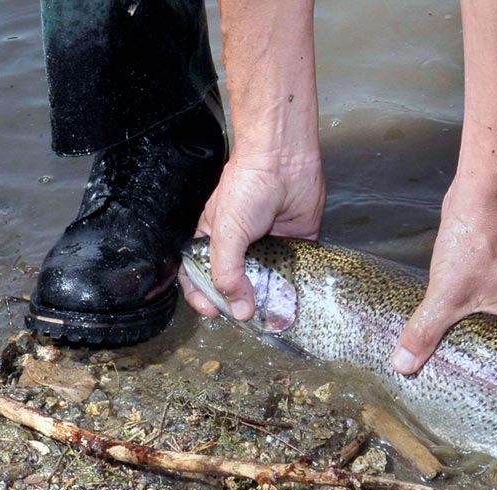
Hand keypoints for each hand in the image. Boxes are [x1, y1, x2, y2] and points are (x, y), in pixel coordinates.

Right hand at [179, 155, 324, 319]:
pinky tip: (295, 303)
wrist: (283, 162)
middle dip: (238, 305)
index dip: (203, 296)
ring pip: (267, 285)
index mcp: (213, 240)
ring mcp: (268, 248)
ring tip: (271, 318)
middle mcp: (241, 248)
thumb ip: (227, 272)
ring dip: (269, 303)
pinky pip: (294, 274)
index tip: (211, 312)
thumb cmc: (247, 186)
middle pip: (235, 286)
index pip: (200, 277)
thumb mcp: (225, 233)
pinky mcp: (295, 247)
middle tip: (245, 319)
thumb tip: (238, 308)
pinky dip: (295, 289)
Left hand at [391, 179, 496, 374]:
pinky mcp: (480, 282)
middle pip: (487, 350)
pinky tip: (427, 332)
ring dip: (452, 341)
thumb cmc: (476, 246)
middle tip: (437, 386)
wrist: (478, 196)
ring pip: (473, 329)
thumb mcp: (447, 296)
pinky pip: (464, 311)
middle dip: (462, 364)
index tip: (459, 398)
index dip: (484, 383)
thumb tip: (402, 366)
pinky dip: (448, 321)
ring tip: (427, 365)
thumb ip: (425, 332)